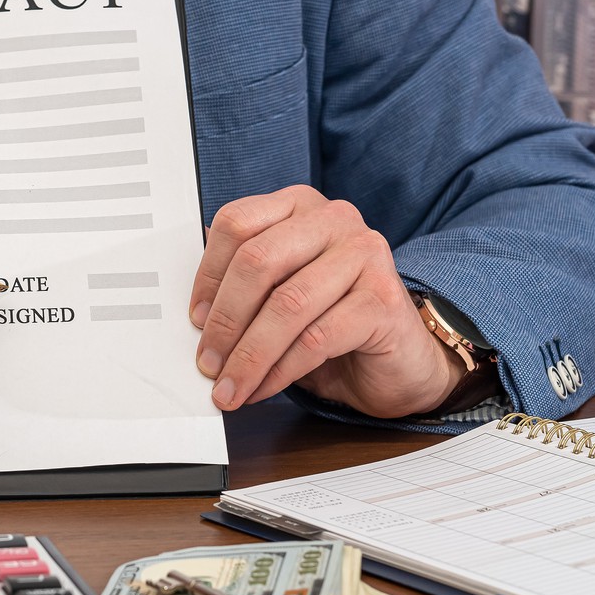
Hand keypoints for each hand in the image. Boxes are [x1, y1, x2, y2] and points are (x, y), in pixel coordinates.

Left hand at [188, 186, 463, 417]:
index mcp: (300, 206)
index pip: (237, 223)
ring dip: (250, 355)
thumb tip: (194, 311)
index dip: (208, 275)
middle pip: (258, 260)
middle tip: (208, 363)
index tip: (195, 319)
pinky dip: (280, 370)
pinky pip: (316, 338)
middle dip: (225, 320)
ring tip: (230, 387)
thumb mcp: (278, 296)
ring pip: (287, 304)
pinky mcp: (384, 299)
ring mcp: (365, 255)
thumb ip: (243, 286)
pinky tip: (263, 388)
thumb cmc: (333, 323)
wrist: (399, 361)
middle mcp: (334, 220)